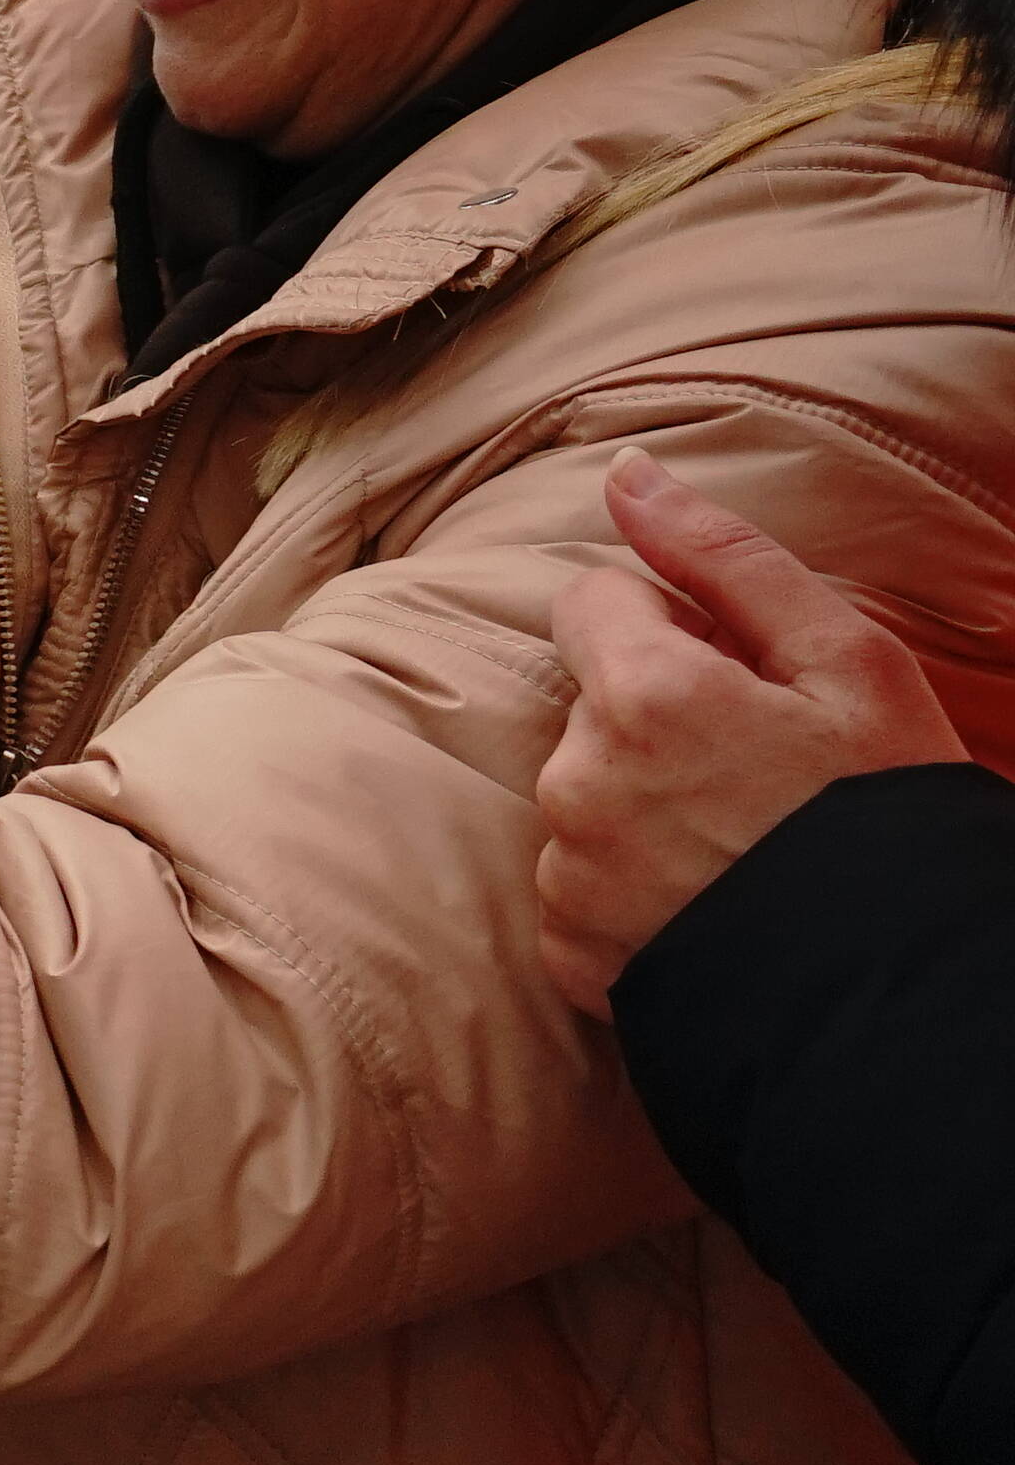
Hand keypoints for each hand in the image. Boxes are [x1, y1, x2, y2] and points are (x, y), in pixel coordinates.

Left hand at [538, 450, 968, 1010]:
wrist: (896, 991)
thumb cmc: (888, 814)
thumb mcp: (845, 664)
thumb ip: (725, 556)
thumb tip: (627, 473)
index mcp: (642, 698)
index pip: (594, 600)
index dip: (668, 621)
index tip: (735, 668)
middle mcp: (578, 784)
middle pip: (592, 703)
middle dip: (660, 714)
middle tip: (762, 769)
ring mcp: (567, 876)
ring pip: (586, 794)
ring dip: (646, 799)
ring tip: (744, 841)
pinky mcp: (570, 952)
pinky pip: (584, 884)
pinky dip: (635, 882)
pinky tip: (713, 897)